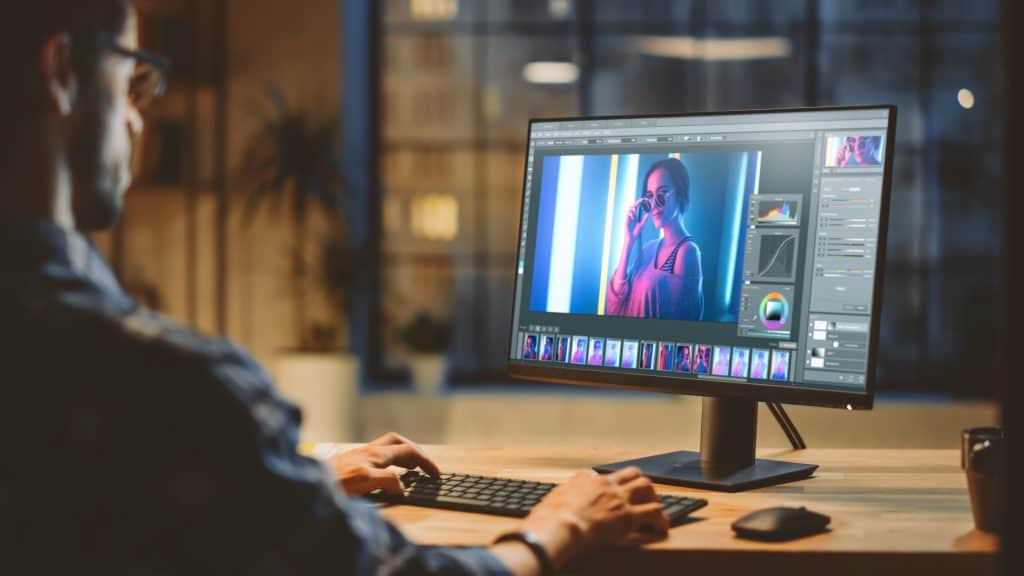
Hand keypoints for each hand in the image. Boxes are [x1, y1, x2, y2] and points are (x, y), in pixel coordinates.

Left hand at [328, 432, 440, 495]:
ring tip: (409, 468)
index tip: (436, 474)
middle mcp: (369, 451)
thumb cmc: (335, 482)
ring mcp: (359, 456)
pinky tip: (384, 474)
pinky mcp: (351, 464)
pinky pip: (376, 458)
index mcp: (376, 454)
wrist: (310, 483)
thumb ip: (387, 480)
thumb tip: (401, 486)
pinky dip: (388, 462)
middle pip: (398, 442)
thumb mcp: (365, 481)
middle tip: (423, 464)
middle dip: (414, 450)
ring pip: (386, 448)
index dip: (425, 461)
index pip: (408, 451)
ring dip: (401, 454)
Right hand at [515, 467, 668, 569]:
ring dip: (653, 497)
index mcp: (584, 480)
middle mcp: (604, 484)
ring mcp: (617, 498)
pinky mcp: (627, 515)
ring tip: (656, 510)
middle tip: (643, 496)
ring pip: (646, 486)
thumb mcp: (549, 502)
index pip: (601, 475)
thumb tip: (548, 507)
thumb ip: (556, 500)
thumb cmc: (548, 520)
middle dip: (639, 483)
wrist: (557, 527)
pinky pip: (653, 512)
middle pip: (630, 473)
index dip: (610, 484)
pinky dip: (660, 519)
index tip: (611, 494)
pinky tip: (661, 527)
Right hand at [625, 199, 649, 243]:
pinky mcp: (625, 222)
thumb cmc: (635, 232)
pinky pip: (627, 216)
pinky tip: (633, 216)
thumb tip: (648, 214)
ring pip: (629, 210)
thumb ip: (644, 219)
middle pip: (632, 207)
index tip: (642, 199)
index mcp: (634, 217)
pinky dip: (630, 214)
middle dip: (636, 203)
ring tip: (636, 210)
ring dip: (633, 209)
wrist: (631, 239)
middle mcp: (630, 217)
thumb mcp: (641, 225)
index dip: (638, 203)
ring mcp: (627, 219)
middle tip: (641, 200)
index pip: (635, 208)